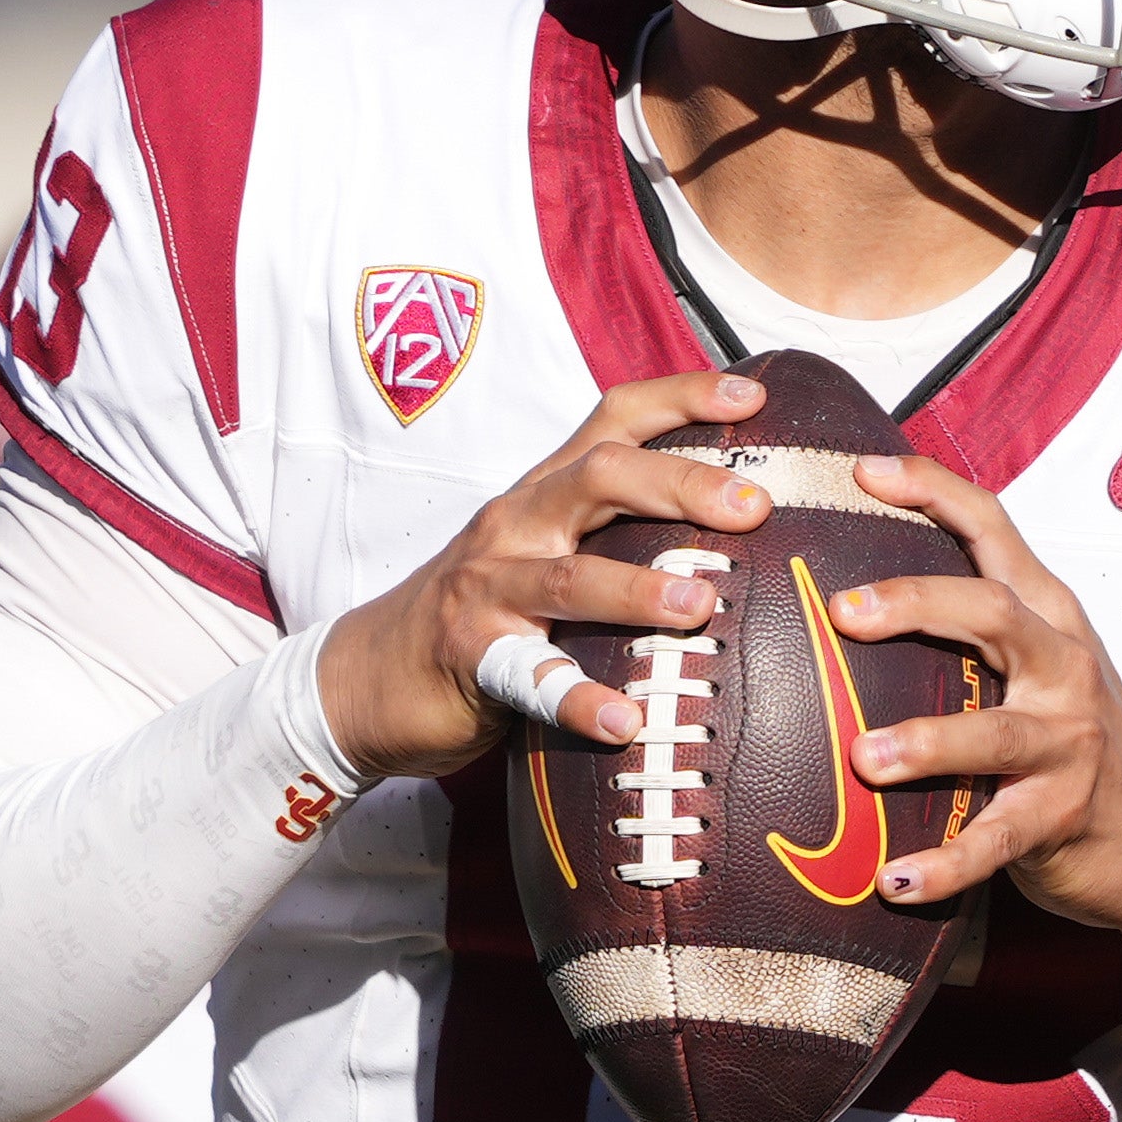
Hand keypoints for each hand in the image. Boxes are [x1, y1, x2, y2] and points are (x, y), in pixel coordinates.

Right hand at [315, 372, 773, 781]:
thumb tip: (732, 534)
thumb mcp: (543, 549)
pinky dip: (579, 700)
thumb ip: (615, 532)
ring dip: (638, 588)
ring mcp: (488, 589)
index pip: (614, 420)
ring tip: (701, 606)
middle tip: (752, 508)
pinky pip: (530, 678)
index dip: (681, 398)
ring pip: (569, 575)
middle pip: (601, 477)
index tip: (751, 398)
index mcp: (544, 491)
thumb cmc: (485, 608)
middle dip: (680, 484)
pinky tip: (625, 723)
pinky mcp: (469, 657)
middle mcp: (517, 524)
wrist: (369, 674)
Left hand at [829, 455, 1121, 936]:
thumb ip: (976, 625)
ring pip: (996, 732)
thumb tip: (849, 585)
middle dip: (916, 603)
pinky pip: (996, 841)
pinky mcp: (1060, 819)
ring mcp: (1068, 744)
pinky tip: (893, 882)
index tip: (861, 472)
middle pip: (992, 611)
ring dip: (928, 744)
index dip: (930, 490)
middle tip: (844, 613)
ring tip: (864, 758)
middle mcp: (1063, 668)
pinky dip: (944, 863)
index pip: (992, 527)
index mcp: (1049, 616)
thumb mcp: (1041, 664)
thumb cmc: (1076, 739)